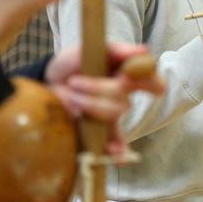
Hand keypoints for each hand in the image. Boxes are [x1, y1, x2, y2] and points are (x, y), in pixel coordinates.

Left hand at [45, 43, 164, 154]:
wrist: (49, 81)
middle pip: (124, 99)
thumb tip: (145, 50)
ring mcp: (113, 114)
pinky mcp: (102, 130)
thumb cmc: (74, 63)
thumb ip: (118, 50)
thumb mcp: (91, 48)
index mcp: (128, 74)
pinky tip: (114, 152)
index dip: (149, 82)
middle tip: (75, 81)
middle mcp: (124, 96)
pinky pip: (115, 142)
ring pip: (113, 114)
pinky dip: (118, 149)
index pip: (153, 81)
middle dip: (97, 89)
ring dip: (88, 104)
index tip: (126, 76)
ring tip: (69, 97)